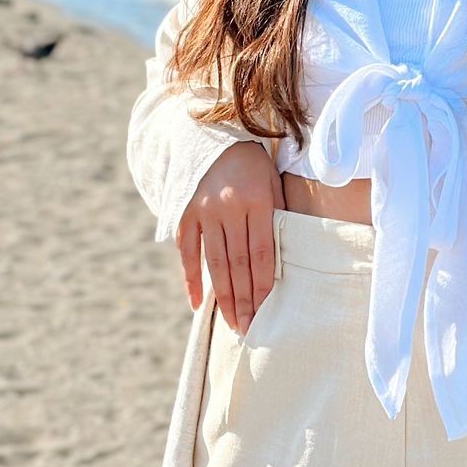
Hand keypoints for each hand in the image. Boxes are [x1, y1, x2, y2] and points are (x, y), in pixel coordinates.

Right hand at [178, 141, 278, 334]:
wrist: (215, 135)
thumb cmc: (254, 164)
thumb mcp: (272, 182)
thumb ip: (277, 216)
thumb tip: (281, 260)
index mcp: (257, 200)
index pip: (262, 253)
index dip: (263, 285)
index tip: (266, 312)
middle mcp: (229, 208)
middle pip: (238, 263)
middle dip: (244, 300)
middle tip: (249, 330)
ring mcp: (204, 212)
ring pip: (215, 263)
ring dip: (222, 297)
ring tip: (231, 323)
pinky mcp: (185, 214)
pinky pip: (189, 252)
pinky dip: (192, 279)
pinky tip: (197, 304)